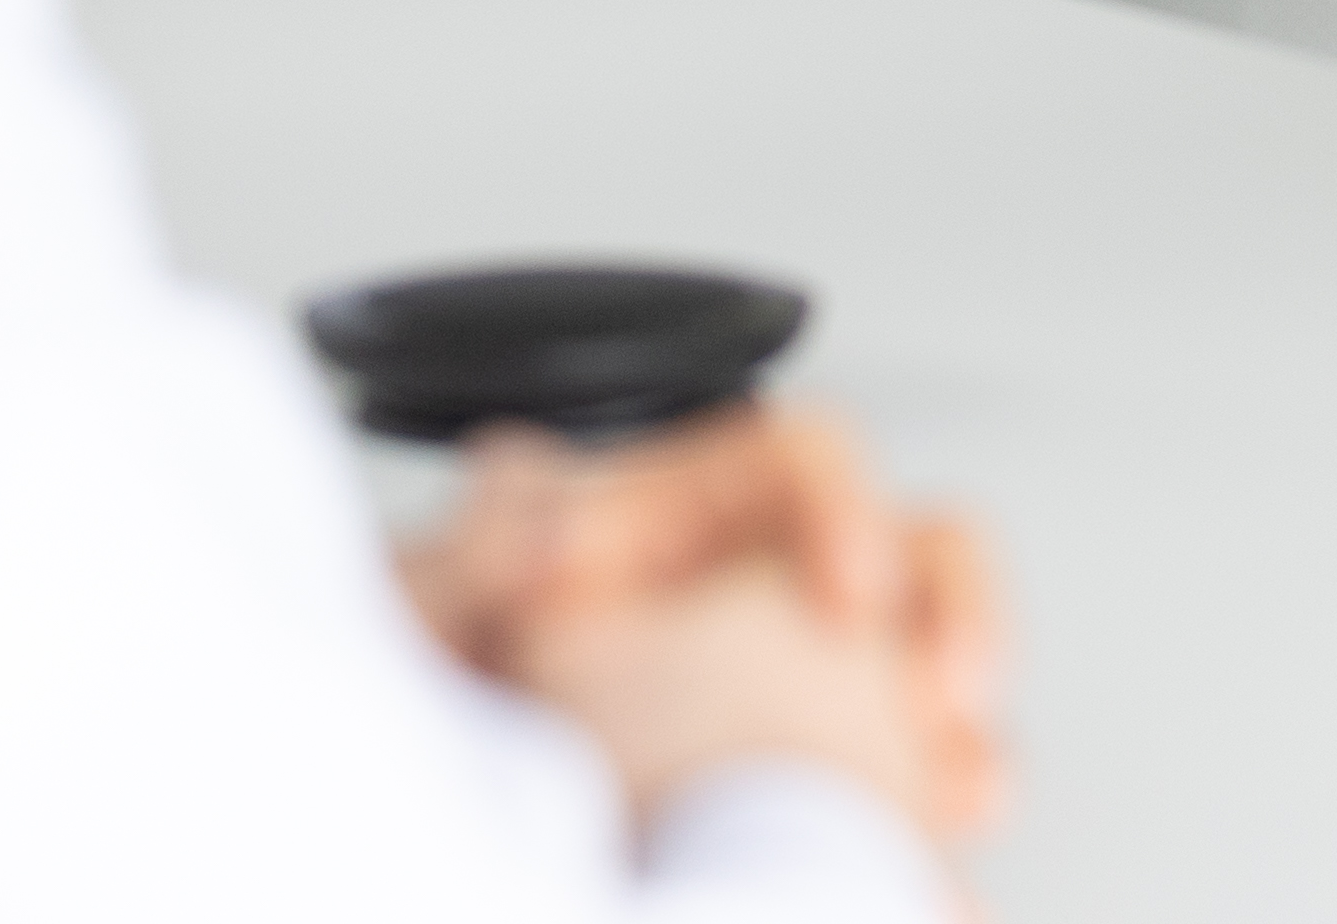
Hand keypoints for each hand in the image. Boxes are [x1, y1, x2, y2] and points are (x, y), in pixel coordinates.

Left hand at [400, 406, 1007, 846]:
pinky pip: (896, 799)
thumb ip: (478, 541)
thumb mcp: (415, 609)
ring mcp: (775, 702)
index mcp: (666, 524)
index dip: (842, 509)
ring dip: (959, 726)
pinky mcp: (788, 806)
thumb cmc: (386, 693)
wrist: (373, 832)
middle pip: (902, 553)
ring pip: (919, 675)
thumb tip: (536, 488)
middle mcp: (737, 598)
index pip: (800, 466)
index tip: (849, 595)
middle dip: (950, 611)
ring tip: (963, 786)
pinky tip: (924, 870)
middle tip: (945, 685)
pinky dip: (924, 835)